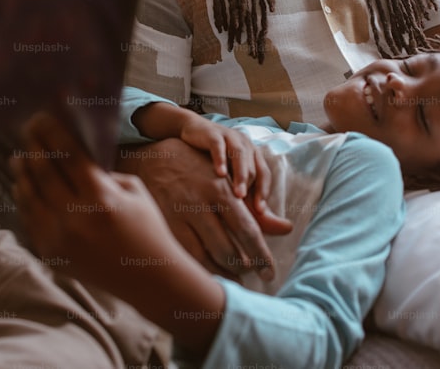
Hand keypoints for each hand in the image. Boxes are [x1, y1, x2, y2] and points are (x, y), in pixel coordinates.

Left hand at [11, 113, 184, 293]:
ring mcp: (60, 239)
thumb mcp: (132, 190)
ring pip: (30, 198)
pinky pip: (30, 221)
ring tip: (17, 158)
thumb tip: (72, 155)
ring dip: (22, 174)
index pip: (67, 156)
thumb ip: (101, 173)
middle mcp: (76, 218)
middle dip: (33, 147)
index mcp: (100, 197)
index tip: (40, 118)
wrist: (148, 278)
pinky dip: (25, 201)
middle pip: (43, 173)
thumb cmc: (146, 227)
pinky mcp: (52, 255)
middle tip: (26, 132)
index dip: (52, 134)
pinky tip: (22, 187)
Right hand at [117, 137, 292, 280]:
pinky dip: (202, 270)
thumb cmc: (198, 173)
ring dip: (223, 273)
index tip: (270, 274)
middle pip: (227, 248)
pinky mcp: (162, 226)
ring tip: (236, 278)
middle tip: (253, 277)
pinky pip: (185, 257)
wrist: (151, 160)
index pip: (248, 230)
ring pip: (205, 257)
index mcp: (222, 189)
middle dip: (243, 268)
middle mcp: (201, 201)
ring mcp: (178, 215)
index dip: (261, 256)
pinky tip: (212, 275)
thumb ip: (257, 210)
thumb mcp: (227, 184)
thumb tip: (288, 228)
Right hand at [176, 114, 270, 207]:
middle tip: (248, 208)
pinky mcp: (214, 134)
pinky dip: (221, 159)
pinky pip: (219, 146)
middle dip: (252, 188)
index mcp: (252, 154)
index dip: (264, 192)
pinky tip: (219, 174)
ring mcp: (230, 137)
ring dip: (240, 176)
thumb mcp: (227, 174)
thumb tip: (254, 218)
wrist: (192, 132)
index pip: (264, 174)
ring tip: (238, 195)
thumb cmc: (211, 158)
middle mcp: (245, 145)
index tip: (260, 212)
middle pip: (253, 167)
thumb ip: (240, 192)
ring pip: (240, 156)